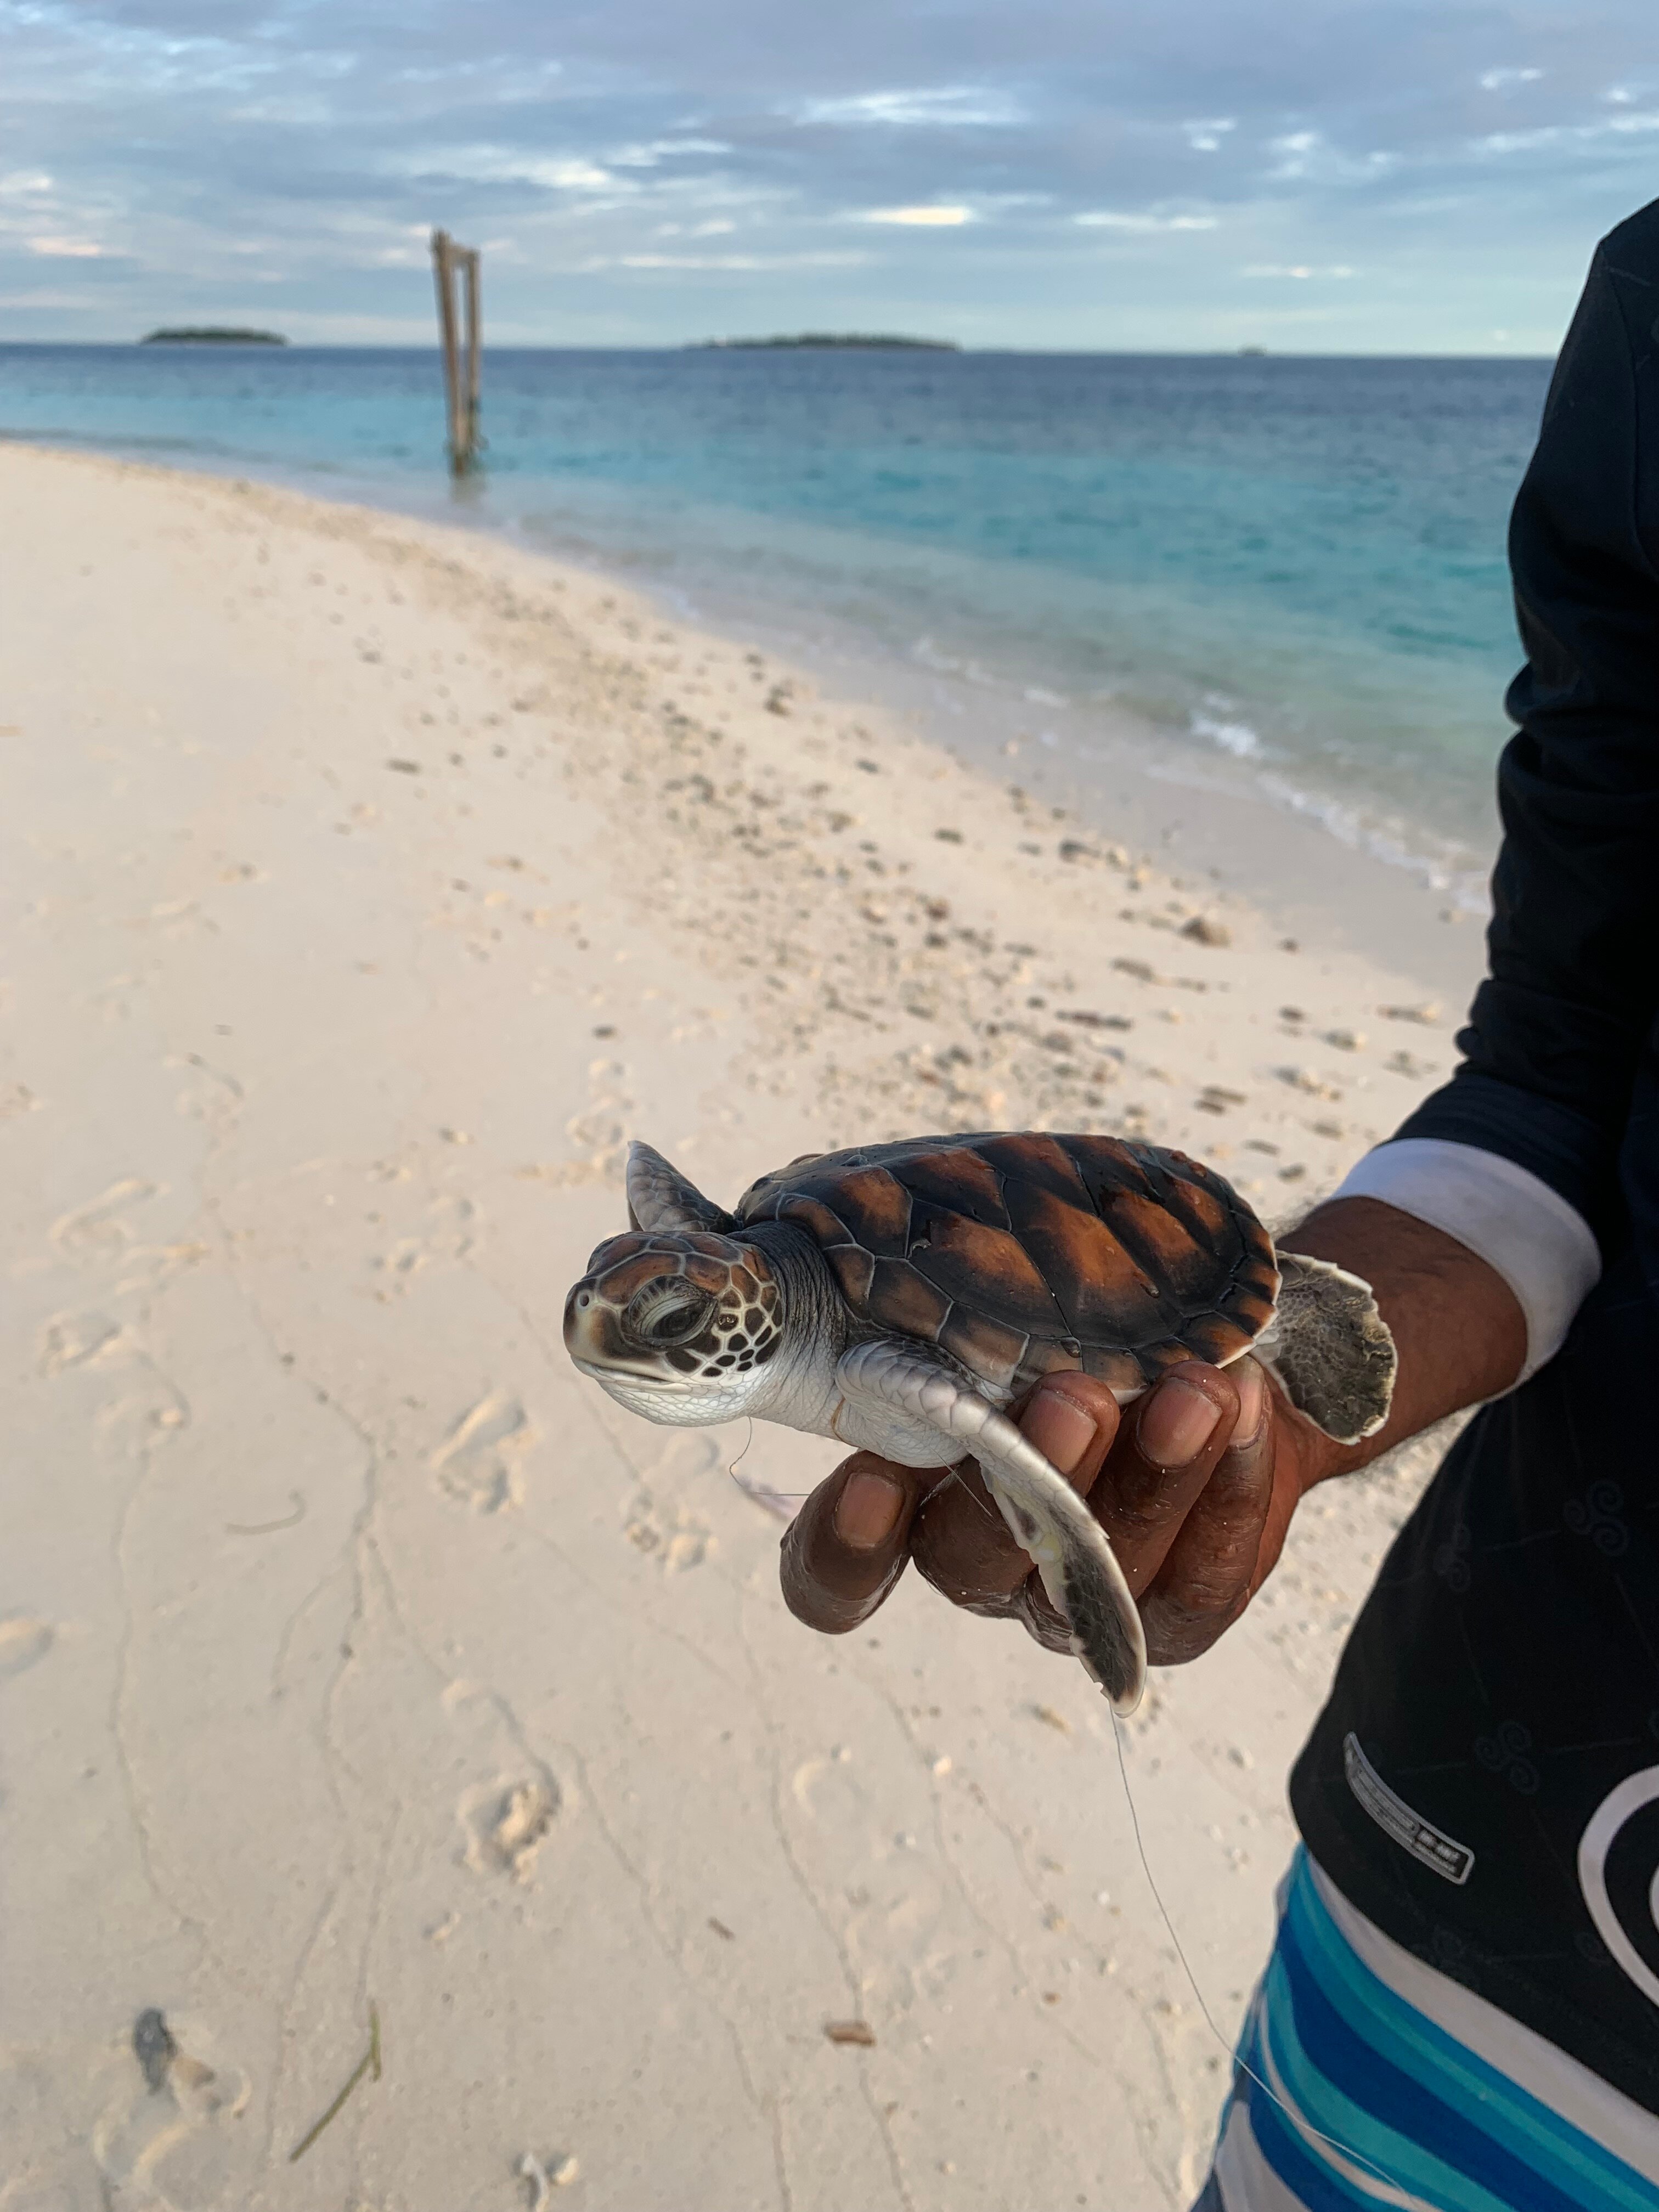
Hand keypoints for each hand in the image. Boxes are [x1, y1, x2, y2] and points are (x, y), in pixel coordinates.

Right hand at [779, 1197, 1528, 1665]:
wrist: (1218, 1348)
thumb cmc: (1076, 1305)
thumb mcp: (1002, 1283)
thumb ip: (947, 1284)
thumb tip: (897, 1242)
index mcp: (910, 1493)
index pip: (838, 1566)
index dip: (844, 1545)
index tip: (873, 1479)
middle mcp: (981, 1559)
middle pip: (974, 1560)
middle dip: (1029, 1471)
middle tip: (1075, 1392)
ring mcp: (1077, 1595)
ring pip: (1099, 1570)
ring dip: (1152, 1473)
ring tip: (1198, 1386)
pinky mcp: (1178, 1609)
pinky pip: (1203, 1575)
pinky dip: (1229, 1484)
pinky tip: (1244, 1405)